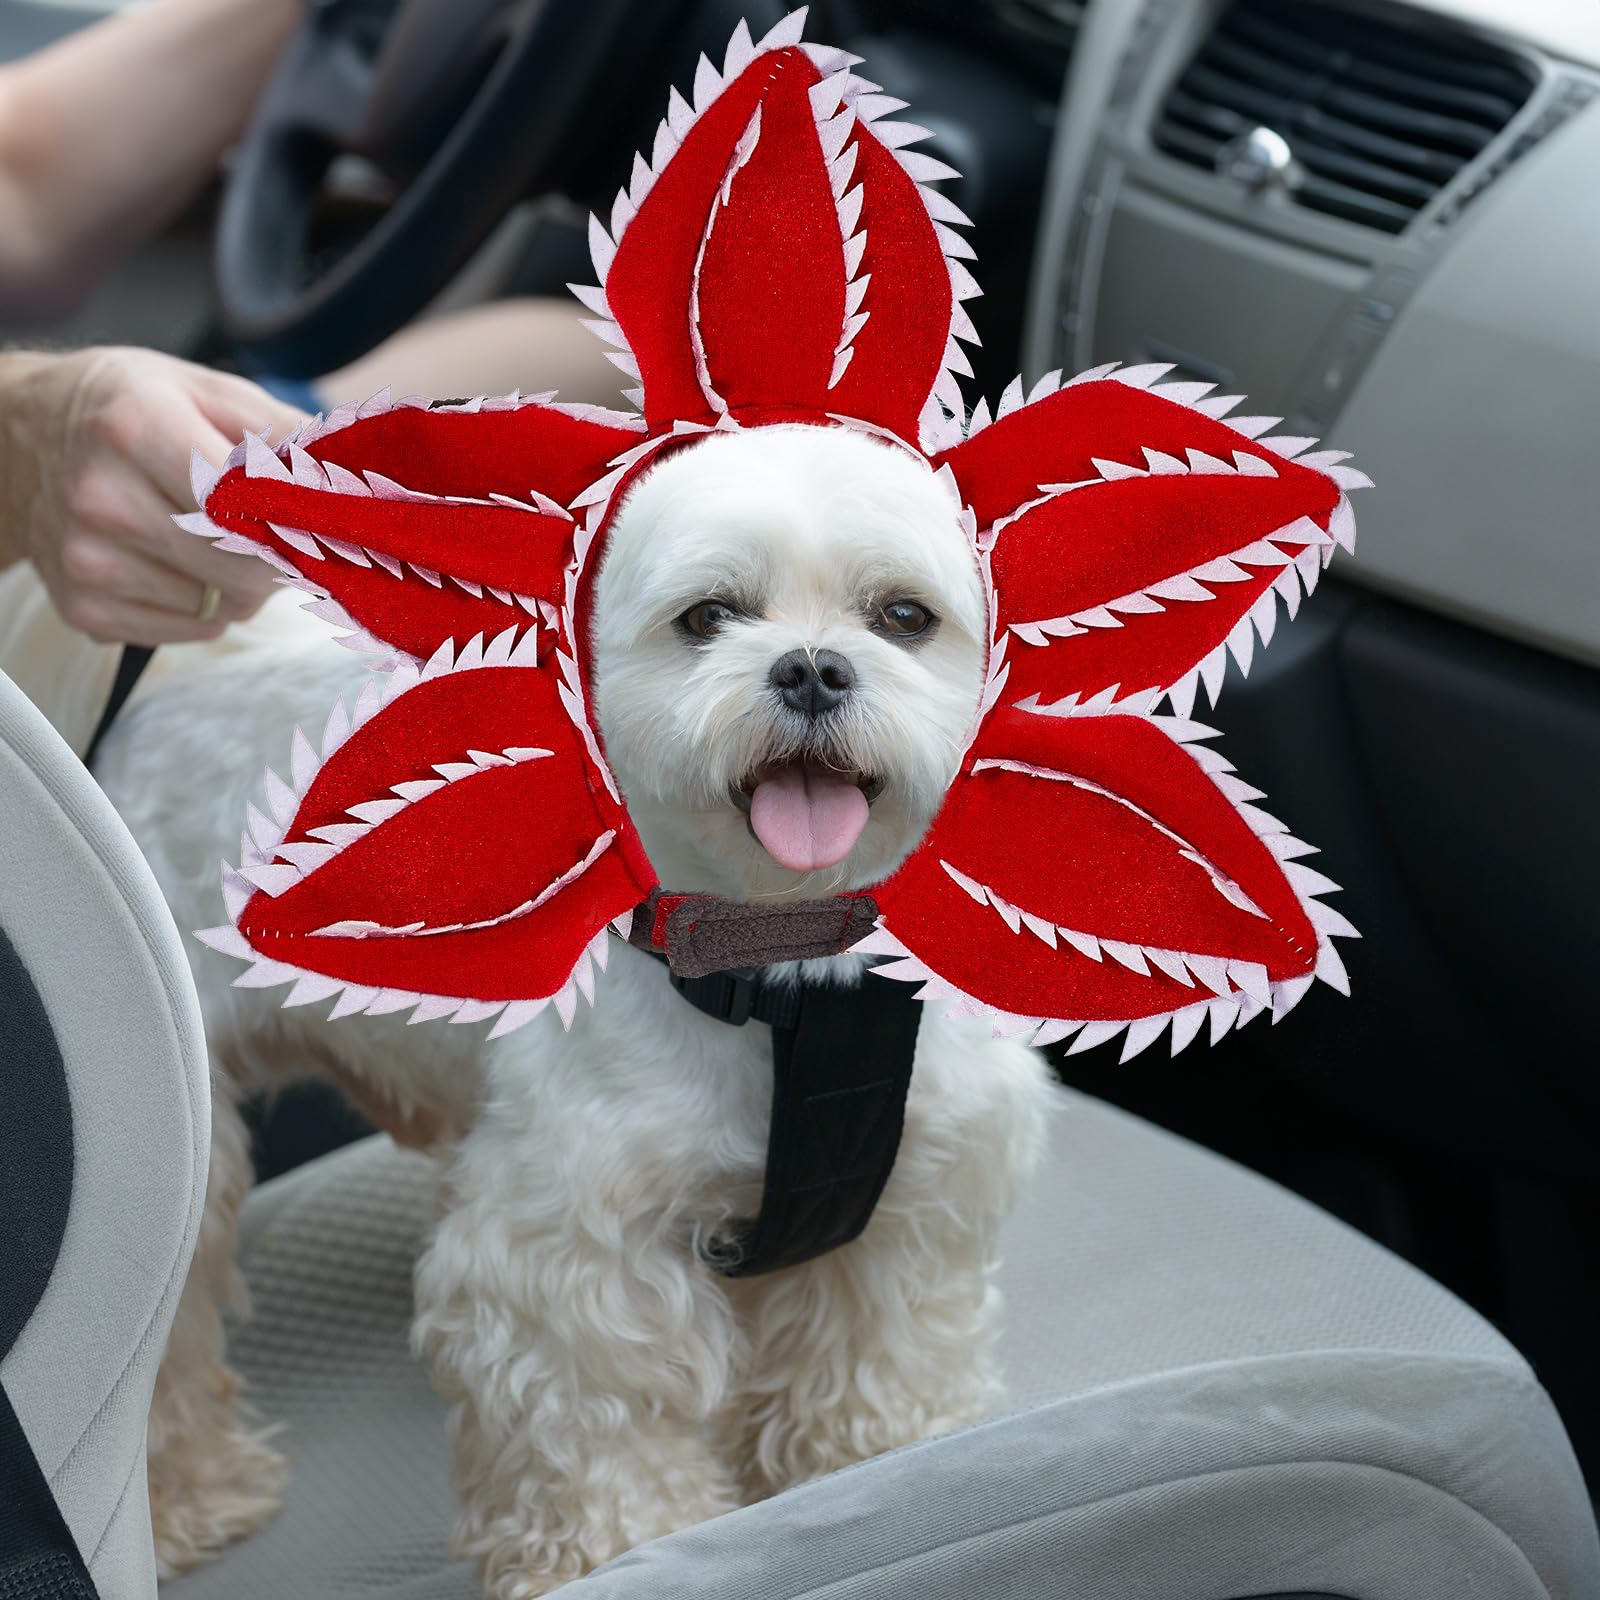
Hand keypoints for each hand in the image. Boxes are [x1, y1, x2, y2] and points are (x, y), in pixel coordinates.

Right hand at [0, 346, 305, 644]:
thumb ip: (288, 433)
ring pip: (221, 606)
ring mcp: (86, 557)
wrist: (24, 439)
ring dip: (242, 586)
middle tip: (278, 535)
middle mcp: (101, 495)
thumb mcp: (208, 392)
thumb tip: (357, 479)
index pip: (249, 500)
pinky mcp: (83, 607)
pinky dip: (206, 610)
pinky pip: (189, 631)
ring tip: (216, 542)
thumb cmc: (133, 410)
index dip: (299, 520)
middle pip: (242, 564)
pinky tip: (182, 567)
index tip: (327, 524)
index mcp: (135, 426)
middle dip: (279, 558)